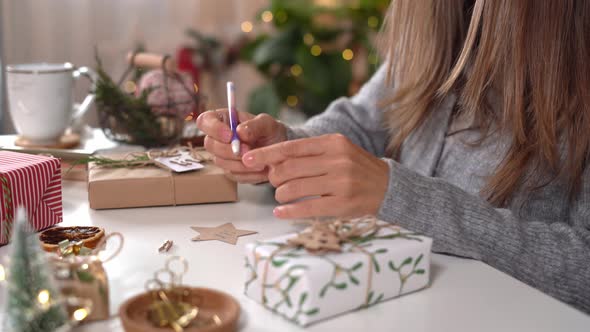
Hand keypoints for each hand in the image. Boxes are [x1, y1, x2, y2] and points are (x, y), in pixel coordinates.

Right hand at [196, 109, 286, 183]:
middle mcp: (218, 138)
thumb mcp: (267, 124)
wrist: (279, 152)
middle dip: (229, 150)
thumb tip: (239, 132)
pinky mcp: (229, 170)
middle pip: (209, 144)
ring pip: (220, 161)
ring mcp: (222, 155)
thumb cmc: (270, 133)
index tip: (230, 135)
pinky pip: (232, 175)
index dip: (213, 128)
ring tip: (260, 161)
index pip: (205, 120)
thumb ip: (254, 125)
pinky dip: (247, 173)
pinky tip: (259, 168)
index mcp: (223, 119)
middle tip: (248, 150)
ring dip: (240, 163)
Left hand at [242, 134, 389, 218]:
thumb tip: (274, 161)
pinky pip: (307, 207)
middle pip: (289, 168)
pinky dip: (289, 211)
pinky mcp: (342, 204)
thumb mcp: (337, 150)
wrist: (388, 186)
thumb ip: (310, 153)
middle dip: (274, 177)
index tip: (248, 159)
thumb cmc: (356, 167)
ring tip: (280, 196)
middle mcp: (337, 161)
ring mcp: (340, 183)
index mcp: (333, 143)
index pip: (292, 147)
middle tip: (273, 182)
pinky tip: (280, 212)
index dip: (267, 154)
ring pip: (295, 188)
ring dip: (280, 194)